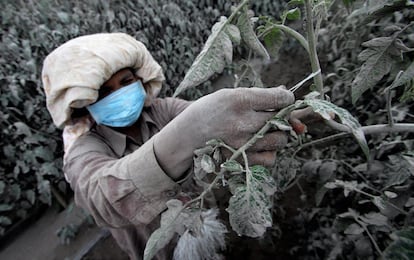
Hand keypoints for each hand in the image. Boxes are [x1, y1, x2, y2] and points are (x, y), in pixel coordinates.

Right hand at [154, 87, 294, 179]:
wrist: (187, 135)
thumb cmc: (210, 111)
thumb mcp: (229, 94)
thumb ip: (259, 95)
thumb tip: (286, 94)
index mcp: (239, 100)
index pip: (281, 98)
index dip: (287, 99)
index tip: (282, 100)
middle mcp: (242, 122)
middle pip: (282, 120)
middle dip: (283, 117)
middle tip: (274, 116)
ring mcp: (242, 143)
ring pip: (279, 140)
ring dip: (278, 135)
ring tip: (265, 131)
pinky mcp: (241, 159)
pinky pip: (270, 158)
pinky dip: (269, 152)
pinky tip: (259, 145)